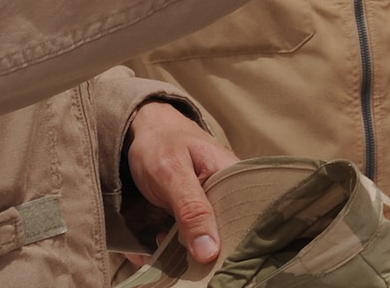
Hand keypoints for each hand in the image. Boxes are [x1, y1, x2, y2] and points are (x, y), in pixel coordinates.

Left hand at [125, 102, 237, 264]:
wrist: (142, 131)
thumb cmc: (162, 143)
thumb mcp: (173, 174)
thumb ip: (192, 211)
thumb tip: (210, 252)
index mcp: (235, 177)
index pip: (247, 219)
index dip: (232, 244)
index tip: (208, 259)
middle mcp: (230, 192)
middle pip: (228, 233)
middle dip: (203, 250)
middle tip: (179, 254)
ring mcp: (213, 203)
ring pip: (208, 238)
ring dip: (185, 250)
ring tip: (162, 244)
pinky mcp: (197, 212)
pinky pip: (192, 236)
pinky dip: (175, 245)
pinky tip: (158, 243)